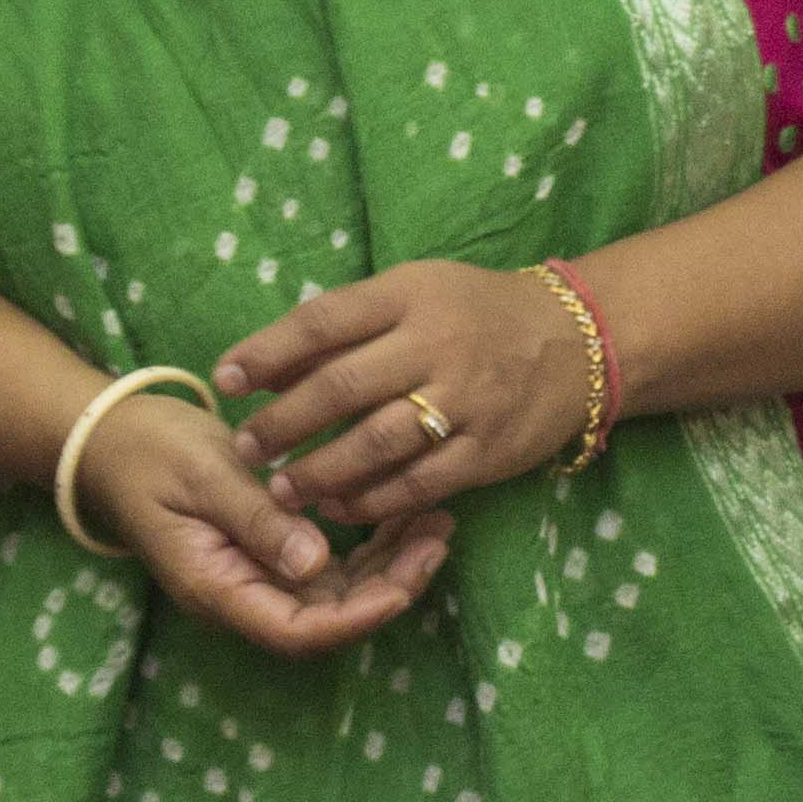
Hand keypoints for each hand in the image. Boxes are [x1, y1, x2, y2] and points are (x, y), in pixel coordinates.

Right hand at [75, 389, 453, 658]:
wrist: (112, 438)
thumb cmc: (150, 451)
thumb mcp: (204, 474)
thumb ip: (258, 519)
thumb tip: (317, 562)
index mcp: (218, 589)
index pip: (298, 630)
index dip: (358, 616)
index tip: (406, 582)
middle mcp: (243, 595)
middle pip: (330, 617)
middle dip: (391, 584)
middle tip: (439, 534)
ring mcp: (259, 577)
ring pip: (338, 592)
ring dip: (389, 564)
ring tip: (437, 520)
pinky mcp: (271, 553)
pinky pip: (330, 565)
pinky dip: (369, 543)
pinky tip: (402, 511)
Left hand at [216, 261, 597, 524]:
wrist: (577, 339)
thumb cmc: (474, 313)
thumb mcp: (414, 293)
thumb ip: (348, 327)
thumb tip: (268, 367)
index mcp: (410, 295)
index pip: (323, 322)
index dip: (266, 352)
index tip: (225, 380)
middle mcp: (437, 344)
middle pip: (342, 386)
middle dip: (283, 423)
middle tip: (244, 448)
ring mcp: (467, 400)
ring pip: (377, 442)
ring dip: (320, 471)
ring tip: (280, 488)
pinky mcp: (488, 449)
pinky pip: (419, 482)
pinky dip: (372, 500)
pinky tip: (337, 508)